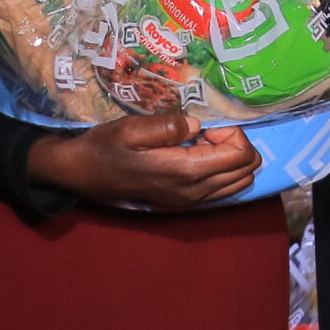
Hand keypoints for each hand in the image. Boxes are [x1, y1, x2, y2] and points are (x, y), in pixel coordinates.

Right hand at [27, 111, 260, 208]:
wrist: (82, 174)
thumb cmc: (105, 147)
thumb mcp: (131, 128)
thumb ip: (169, 125)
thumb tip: (199, 125)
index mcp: (186, 172)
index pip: (241, 155)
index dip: (233, 132)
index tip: (206, 125)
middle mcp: (194, 192)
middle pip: (247, 170)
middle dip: (237, 144)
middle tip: (207, 132)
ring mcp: (190, 202)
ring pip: (239, 183)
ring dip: (231, 159)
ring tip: (203, 144)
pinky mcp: (184, 204)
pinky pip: (223, 191)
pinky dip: (223, 172)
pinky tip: (198, 157)